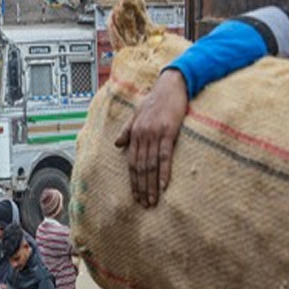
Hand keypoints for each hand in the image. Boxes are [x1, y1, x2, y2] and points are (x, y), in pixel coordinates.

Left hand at [114, 69, 188, 207]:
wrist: (172, 84)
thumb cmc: (156, 99)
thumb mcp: (137, 113)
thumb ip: (127, 130)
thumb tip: (117, 144)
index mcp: (134, 133)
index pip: (131, 162)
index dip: (133, 181)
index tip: (135, 196)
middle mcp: (141, 135)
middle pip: (139, 168)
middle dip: (141, 188)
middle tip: (144, 204)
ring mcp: (154, 134)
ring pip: (150, 165)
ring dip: (151, 185)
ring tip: (153, 200)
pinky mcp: (168, 132)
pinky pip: (164, 156)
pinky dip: (163, 172)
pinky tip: (163, 185)